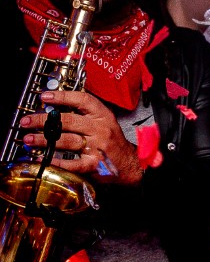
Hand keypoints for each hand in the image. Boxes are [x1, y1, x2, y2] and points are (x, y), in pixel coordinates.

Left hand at [19, 90, 142, 185]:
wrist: (130, 163)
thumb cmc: (113, 142)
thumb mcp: (105, 122)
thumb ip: (85, 114)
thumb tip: (57, 107)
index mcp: (103, 116)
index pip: (83, 100)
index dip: (62, 97)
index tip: (45, 97)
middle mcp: (100, 129)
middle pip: (68, 121)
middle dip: (44, 121)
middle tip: (27, 121)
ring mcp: (97, 147)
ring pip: (66, 140)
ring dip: (44, 140)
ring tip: (28, 139)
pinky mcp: (93, 165)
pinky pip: (72, 163)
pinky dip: (55, 161)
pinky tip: (42, 158)